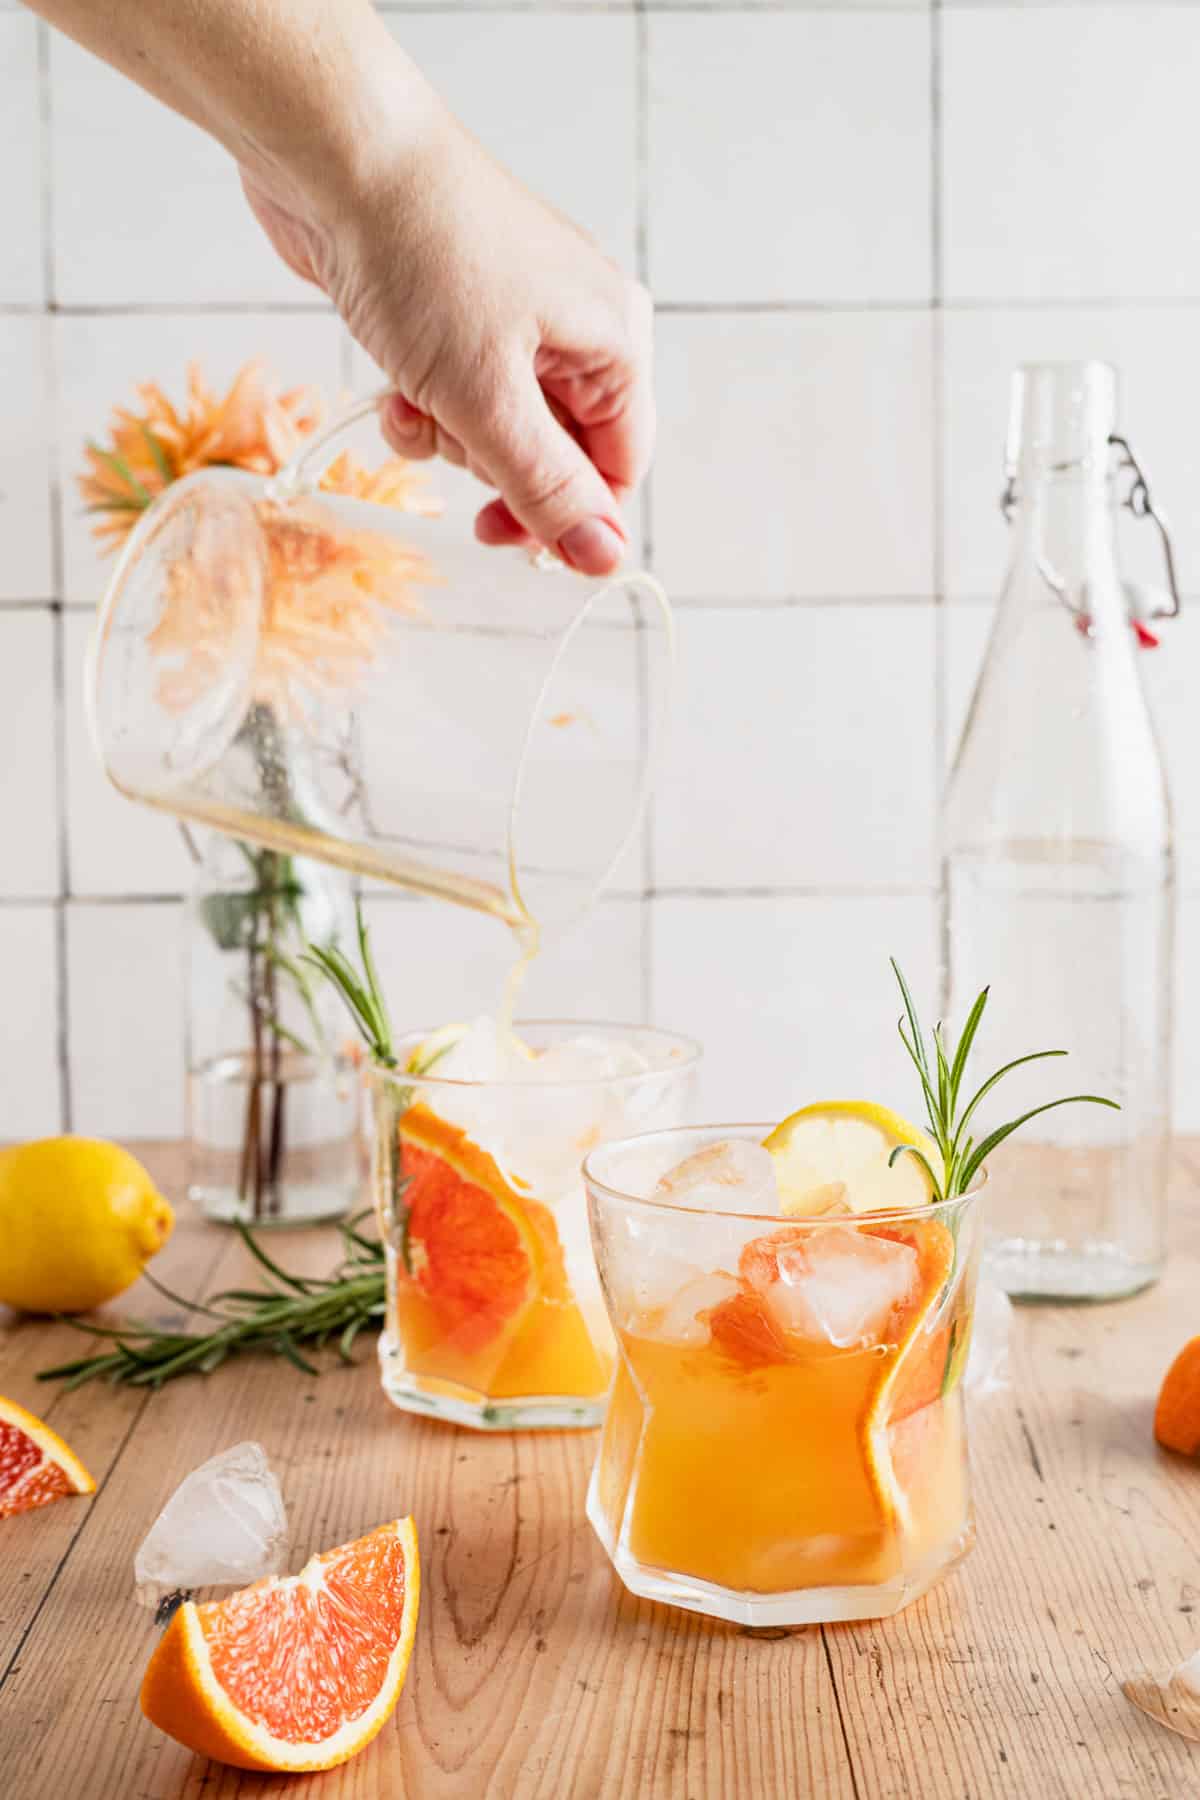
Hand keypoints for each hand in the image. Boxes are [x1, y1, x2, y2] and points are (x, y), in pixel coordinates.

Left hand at [242, 103, 651, 575]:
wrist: (336, 155)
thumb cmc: (424, 254)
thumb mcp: (490, 398)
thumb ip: (547, 488)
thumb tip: (606, 559)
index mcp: (615, 341)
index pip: (617, 468)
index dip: (566, 517)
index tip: (507, 540)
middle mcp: (577, 329)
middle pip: (554, 455)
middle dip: (491, 464)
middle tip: (452, 437)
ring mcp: (515, 320)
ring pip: (495, 432)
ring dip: (446, 435)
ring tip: (412, 395)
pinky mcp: (456, 316)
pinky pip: (453, 396)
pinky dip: (420, 403)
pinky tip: (390, 381)